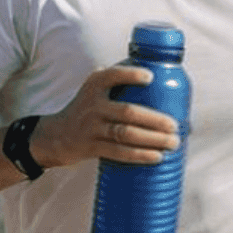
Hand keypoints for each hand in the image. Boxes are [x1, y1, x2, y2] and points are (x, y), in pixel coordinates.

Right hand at [29, 66, 180, 168]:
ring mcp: (91, 127)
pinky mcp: (91, 147)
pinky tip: (156, 156)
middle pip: (128, 112)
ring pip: (126, 134)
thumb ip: (123, 85)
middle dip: (155, 120)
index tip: (151, 77)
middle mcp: (92, 104)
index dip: (131, 75)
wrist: (57, 136)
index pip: (113, 75)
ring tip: (173, 143)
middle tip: (175, 126)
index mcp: (95, 84)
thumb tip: (170, 95)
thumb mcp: (97, 90)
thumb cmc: (89, 110)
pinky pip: (118, 152)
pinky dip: (139, 155)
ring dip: (152, 139)